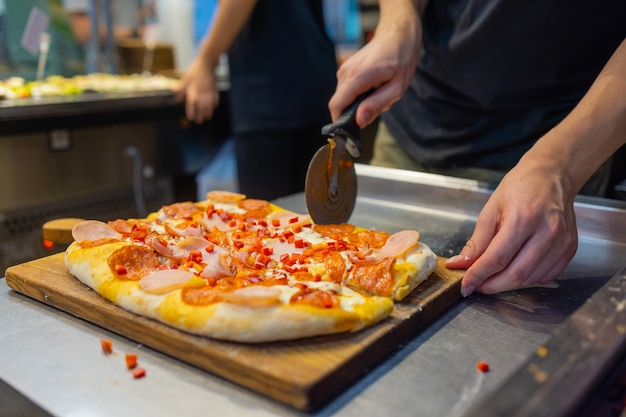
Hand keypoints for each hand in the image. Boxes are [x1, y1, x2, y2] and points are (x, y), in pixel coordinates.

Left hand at [173, 57, 219, 123]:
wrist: (207, 61)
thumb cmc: (195, 69)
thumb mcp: (185, 77)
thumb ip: (180, 87)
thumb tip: (175, 95)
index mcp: (194, 89)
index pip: (192, 102)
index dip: (191, 110)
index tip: (191, 117)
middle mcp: (202, 91)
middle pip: (202, 106)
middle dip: (200, 114)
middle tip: (199, 121)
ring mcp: (209, 90)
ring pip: (209, 104)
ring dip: (208, 111)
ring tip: (207, 117)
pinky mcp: (215, 88)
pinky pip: (215, 98)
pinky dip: (214, 104)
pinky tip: (213, 107)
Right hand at [328, 11, 420, 126]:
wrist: (398, 35)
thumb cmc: (401, 59)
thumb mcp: (396, 88)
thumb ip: (376, 105)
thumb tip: (359, 121)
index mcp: (358, 77)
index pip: (336, 106)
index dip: (340, 122)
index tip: (352, 131)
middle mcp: (346, 72)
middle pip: (339, 104)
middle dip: (354, 113)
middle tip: (376, 108)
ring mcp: (344, 69)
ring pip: (343, 98)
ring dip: (358, 103)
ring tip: (377, 93)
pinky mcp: (346, 69)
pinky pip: (347, 90)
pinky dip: (358, 95)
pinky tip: (373, 87)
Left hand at [445, 155, 578, 294]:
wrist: (551, 176)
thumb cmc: (519, 188)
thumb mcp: (490, 210)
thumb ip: (477, 241)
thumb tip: (460, 264)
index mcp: (523, 218)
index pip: (496, 259)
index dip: (478, 276)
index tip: (466, 285)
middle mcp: (546, 232)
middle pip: (516, 274)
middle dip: (492, 285)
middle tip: (477, 284)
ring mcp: (561, 242)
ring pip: (530, 278)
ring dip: (508, 282)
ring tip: (495, 273)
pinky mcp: (569, 248)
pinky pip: (545, 276)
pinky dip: (527, 278)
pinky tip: (517, 266)